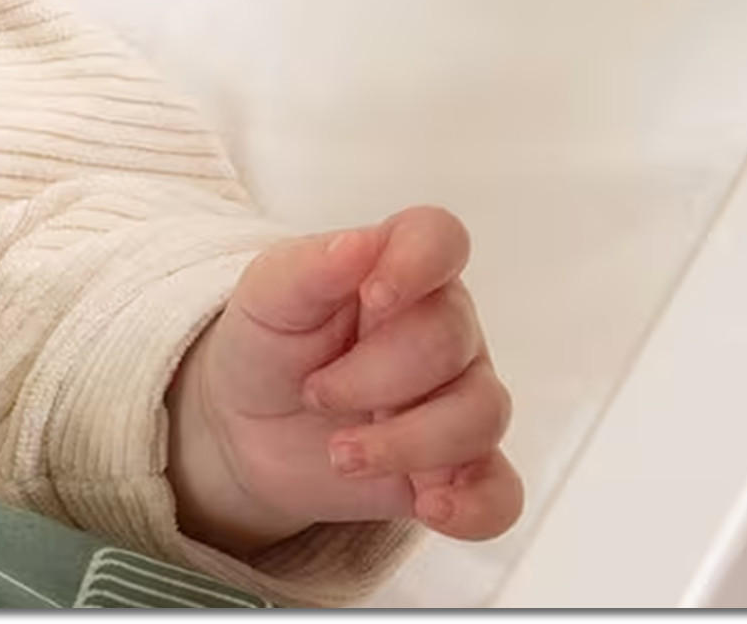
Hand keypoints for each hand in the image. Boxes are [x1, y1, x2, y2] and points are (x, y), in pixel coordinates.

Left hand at [168, 205, 520, 554]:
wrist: (246, 427)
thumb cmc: (267, 345)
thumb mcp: (265, 299)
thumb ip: (308, 268)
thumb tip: (358, 245)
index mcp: (397, 273)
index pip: (441, 240)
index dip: (421, 262)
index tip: (374, 297)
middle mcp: (443, 332)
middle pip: (453, 342)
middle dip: (374, 377)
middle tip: (315, 392)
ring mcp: (457, 401)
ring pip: (481, 415)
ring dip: (407, 443)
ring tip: (340, 455)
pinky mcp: (457, 469)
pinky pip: (500, 491)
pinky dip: (475, 506)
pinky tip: (429, 506)